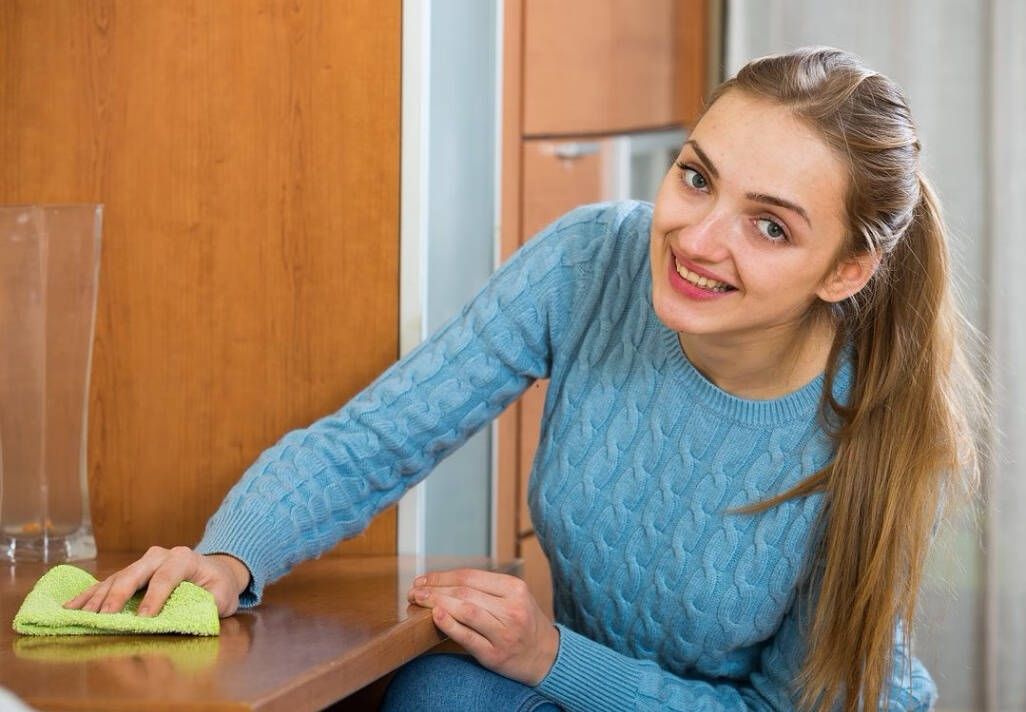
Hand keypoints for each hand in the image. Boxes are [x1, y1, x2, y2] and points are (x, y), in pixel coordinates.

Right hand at [62, 546, 250, 618]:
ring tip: (83, 615)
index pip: (167, 576)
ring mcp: (143, 563)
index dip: (155, 597)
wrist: (214, 571)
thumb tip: (193, 614)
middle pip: (135, 573)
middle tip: (106, 616)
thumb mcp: (223, 595)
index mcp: (184, 558)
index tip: (144, 618)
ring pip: (117, 578)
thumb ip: (210, 603)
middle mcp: (160, 556)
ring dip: (99, 597)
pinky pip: (107, 583)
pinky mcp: (131, 573)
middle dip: (119, 594)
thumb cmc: (218, 585)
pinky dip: (90, 595)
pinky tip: (72, 606)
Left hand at [407, 568, 558, 685]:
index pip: (470, 576)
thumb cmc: (524, 622)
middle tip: (414, 591)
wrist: (547, 656)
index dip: (442, 576)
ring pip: (465, 611)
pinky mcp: (495, 655)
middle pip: (465, 592)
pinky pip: (467, 637)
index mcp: (515, 588)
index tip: (423, 579)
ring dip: (437, 603)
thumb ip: (486, 588)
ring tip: (419, 601)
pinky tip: (435, 616)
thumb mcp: (514, 597)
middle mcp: (511, 609)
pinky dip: (449, 625)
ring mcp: (504, 633)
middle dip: (434, 589)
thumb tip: (444, 581)